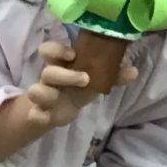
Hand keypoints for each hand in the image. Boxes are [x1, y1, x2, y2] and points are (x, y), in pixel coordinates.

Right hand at [18, 41, 134, 131]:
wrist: (65, 109)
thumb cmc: (80, 87)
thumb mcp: (96, 79)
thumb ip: (113, 75)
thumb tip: (133, 71)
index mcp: (60, 64)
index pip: (49, 50)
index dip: (57, 50)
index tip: (73, 54)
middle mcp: (49, 78)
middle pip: (48, 72)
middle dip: (64, 75)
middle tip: (85, 79)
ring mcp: (43, 96)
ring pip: (35, 91)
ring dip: (43, 93)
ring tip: (55, 98)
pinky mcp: (41, 113)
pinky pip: (33, 115)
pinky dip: (36, 116)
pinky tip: (41, 116)